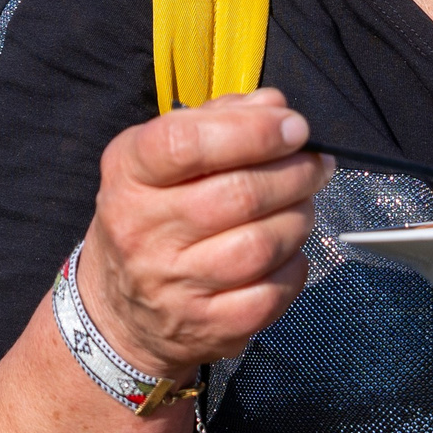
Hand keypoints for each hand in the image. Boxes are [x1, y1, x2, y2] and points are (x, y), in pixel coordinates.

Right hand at [77, 89, 330, 382]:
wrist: (119, 312)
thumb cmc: (153, 217)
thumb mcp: (162, 158)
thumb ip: (218, 119)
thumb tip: (274, 106)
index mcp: (129, 175)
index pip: (185, 143)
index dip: (252, 131)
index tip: (293, 127)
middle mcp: (143, 231)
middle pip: (238, 195)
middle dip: (294, 173)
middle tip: (314, 165)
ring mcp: (172, 285)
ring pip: (261, 245)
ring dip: (299, 217)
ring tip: (302, 204)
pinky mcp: (205, 326)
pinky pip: (271, 293)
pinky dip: (294, 267)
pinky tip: (288, 252)